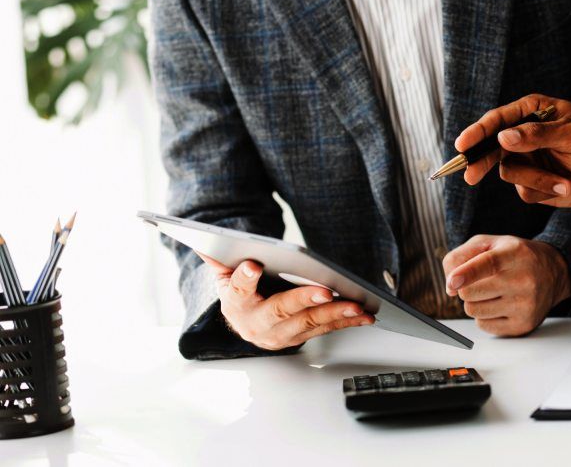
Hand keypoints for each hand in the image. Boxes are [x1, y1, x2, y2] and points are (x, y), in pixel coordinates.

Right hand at [198, 253, 374, 350]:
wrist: (246, 322)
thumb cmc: (238, 291)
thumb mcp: (223, 273)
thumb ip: (216, 256)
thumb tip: (199, 238)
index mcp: (235, 304)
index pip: (237, 291)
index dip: (245, 279)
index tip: (253, 265)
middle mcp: (257, 324)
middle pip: (280, 311)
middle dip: (304, 300)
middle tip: (324, 290)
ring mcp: (281, 335)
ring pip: (309, 323)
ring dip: (334, 313)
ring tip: (355, 304)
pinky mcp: (301, 337)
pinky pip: (326, 329)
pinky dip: (347, 322)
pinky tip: (365, 314)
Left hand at [442, 235, 570, 335]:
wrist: (552, 272)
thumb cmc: (514, 256)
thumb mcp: (489, 243)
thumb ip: (461, 256)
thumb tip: (450, 287)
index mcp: (515, 254)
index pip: (488, 264)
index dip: (467, 274)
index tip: (452, 282)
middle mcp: (523, 280)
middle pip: (470, 293)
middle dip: (466, 288)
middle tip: (480, 281)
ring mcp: (525, 305)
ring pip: (474, 311)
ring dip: (475, 302)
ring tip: (492, 292)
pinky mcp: (523, 325)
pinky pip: (484, 326)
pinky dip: (484, 316)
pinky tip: (499, 305)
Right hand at [455, 94, 570, 207]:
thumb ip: (537, 135)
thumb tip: (503, 138)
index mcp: (531, 112)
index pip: (497, 120)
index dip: (477, 132)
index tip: (463, 145)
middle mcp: (523, 135)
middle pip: (490, 147)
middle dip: (481, 162)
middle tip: (470, 175)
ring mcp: (526, 160)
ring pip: (510, 173)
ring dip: (537, 180)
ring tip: (565, 180)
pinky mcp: (532, 183)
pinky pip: (524, 191)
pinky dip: (546, 190)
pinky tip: (567, 185)